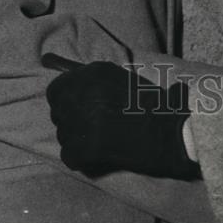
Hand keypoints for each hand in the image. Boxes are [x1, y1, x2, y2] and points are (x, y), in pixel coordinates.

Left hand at [44, 57, 199, 179]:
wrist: (172, 131)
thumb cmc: (150, 105)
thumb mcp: (120, 80)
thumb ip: (89, 78)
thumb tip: (50, 64)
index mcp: (94, 72)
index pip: (57, 88)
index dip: (66, 101)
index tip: (78, 109)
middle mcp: (84, 92)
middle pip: (57, 111)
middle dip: (70, 120)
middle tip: (92, 128)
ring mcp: (84, 120)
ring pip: (63, 135)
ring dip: (77, 140)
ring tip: (101, 141)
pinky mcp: (88, 146)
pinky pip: (69, 155)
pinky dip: (81, 159)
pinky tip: (99, 156)